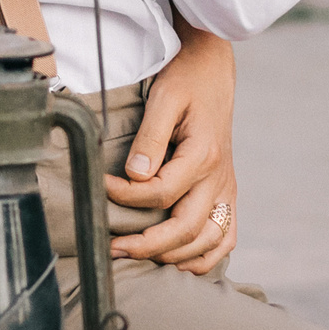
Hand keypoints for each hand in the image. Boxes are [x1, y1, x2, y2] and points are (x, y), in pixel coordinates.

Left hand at [108, 21, 237, 276]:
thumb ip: (150, 138)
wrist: (212, 70)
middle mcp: (219, 178)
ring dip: (174, 255)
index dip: (126, 197)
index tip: (101, 186)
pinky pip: (225, 236)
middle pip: (186, 228)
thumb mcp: (164, 98)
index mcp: (203, 155)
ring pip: (208, 241)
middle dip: (147, 245)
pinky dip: (206, 256)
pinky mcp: (227, 192)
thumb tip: (134, 175)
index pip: (160, 193)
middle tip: (114, 247)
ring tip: (139, 255)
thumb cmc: (186, 81)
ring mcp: (226, 188)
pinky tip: (179, 259)